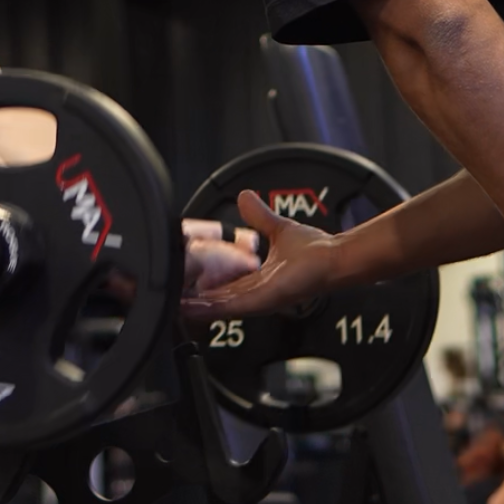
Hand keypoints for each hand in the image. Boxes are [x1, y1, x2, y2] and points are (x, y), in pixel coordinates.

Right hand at [181, 189, 338, 317]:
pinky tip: (193, 306)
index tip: (182, 279)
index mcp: (257, 279)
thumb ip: (259, 217)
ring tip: (173, 305)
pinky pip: (233, 306)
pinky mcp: (264, 299)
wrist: (335, 258)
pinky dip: (211, 307)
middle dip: (193, 299)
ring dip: (196, 306)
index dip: (202, 283)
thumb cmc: (316, 252)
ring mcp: (259, 299)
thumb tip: (245, 197)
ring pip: (220, 306)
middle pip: (217, 299)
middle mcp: (256, 293)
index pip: (224, 285)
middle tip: (168, 297)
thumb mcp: (278, 230)